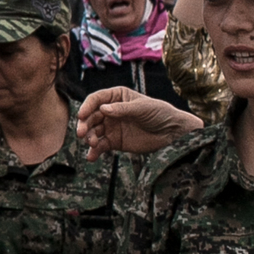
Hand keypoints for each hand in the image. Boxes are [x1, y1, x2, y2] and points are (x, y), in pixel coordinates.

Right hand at [77, 86, 201, 157]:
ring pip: (93, 132)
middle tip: (81, 134)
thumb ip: (122, 109)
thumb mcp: (142, 108)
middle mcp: (111, 111)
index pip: (96, 99)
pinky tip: (91, 157)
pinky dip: (95, 151)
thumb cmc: (159, 113)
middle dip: (85, 125)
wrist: (172, 133)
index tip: (81, 115)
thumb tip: (103, 109)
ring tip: (93, 144)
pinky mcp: (115, 142)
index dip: (87, 106)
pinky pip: (101, 146)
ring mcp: (112, 127)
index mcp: (116, 97)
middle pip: (91, 116)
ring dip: (89, 138)